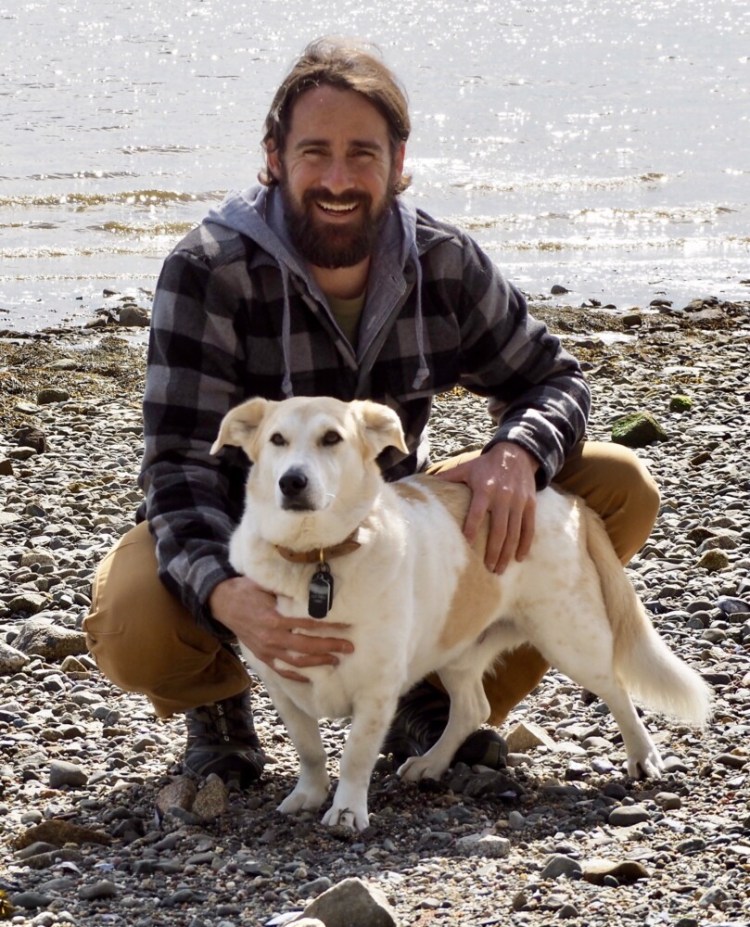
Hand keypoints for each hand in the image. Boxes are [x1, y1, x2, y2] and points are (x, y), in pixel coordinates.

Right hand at [209, 576, 353, 682]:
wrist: (222, 602)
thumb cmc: (247, 590)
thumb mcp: (267, 585)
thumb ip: (288, 591)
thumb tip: (314, 590)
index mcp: (274, 617)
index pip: (308, 624)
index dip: (329, 626)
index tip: (346, 626)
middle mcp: (271, 637)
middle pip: (306, 646)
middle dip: (330, 647)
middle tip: (349, 647)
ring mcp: (266, 649)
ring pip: (297, 661)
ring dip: (318, 662)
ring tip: (336, 660)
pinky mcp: (262, 655)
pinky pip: (282, 669)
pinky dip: (298, 674)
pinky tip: (312, 675)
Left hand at [436, 441, 538, 573]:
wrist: (517, 453)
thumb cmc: (486, 464)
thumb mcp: (466, 467)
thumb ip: (448, 477)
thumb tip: (425, 483)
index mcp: (485, 488)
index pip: (477, 512)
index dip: (472, 529)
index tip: (467, 547)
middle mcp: (503, 495)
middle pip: (499, 529)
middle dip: (493, 551)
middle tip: (488, 569)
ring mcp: (518, 501)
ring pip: (514, 532)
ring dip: (507, 553)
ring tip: (500, 570)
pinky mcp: (530, 504)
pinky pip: (529, 527)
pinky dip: (525, 544)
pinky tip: (520, 558)